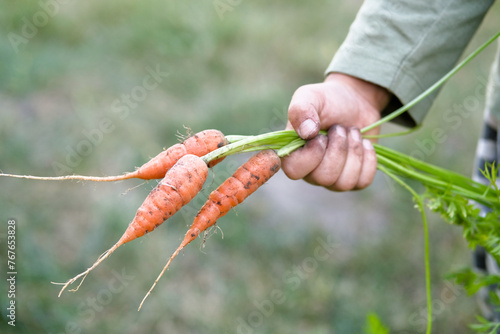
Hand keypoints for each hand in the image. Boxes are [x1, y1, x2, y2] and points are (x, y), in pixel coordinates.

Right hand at [281, 73, 390, 190]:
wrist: (356, 101)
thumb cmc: (327, 100)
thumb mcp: (310, 96)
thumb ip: (301, 110)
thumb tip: (307, 132)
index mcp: (294, 154)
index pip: (294, 171)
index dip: (311, 155)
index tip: (321, 135)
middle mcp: (311, 172)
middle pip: (324, 178)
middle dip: (338, 148)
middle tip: (340, 129)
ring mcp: (333, 179)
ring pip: (345, 183)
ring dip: (354, 152)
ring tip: (352, 133)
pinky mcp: (354, 179)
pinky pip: (362, 182)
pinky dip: (368, 159)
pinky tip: (364, 143)